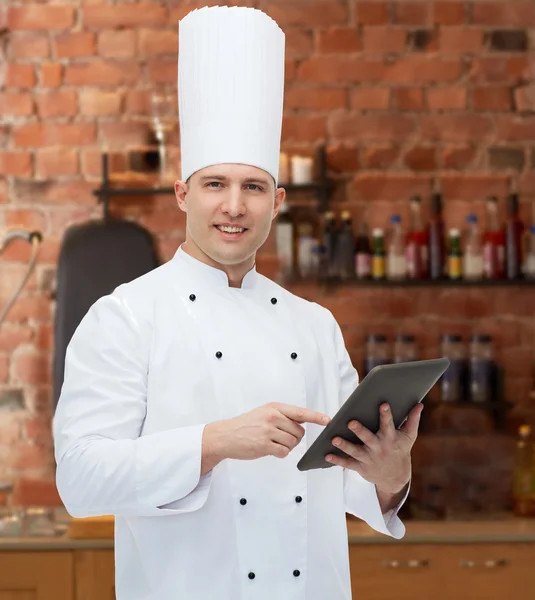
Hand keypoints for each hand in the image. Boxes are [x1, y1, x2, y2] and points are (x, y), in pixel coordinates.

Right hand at [201, 403, 329, 471]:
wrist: (225, 435)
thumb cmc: (246, 425)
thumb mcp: (264, 412)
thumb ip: (282, 415)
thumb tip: (302, 422)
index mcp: (274, 407)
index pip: (301, 412)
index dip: (316, 417)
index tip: (328, 420)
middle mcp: (273, 417)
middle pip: (299, 432)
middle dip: (294, 438)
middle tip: (280, 438)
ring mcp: (268, 431)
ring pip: (293, 443)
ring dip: (286, 446)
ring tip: (272, 443)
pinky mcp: (264, 445)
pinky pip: (284, 452)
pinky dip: (280, 453)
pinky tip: (269, 449)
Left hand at [325, 402, 422, 494]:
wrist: (396, 478)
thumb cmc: (400, 451)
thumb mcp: (408, 437)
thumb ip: (412, 420)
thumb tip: (420, 404)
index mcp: (390, 439)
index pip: (388, 425)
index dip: (386, 415)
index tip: (383, 404)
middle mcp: (379, 448)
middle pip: (368, 438)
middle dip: (359, 431)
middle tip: (351, 422)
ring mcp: (369, 458)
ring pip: (355, 451)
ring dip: (344, 445)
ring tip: (334, 438)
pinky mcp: (361, 467)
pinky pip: (348, 463)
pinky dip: (337, 460)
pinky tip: (327, 455)